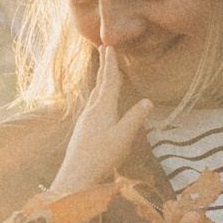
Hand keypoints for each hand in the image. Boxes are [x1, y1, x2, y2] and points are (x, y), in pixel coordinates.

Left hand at [48, 53, 150, 200]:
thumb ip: (135, 118)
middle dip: (104, 67)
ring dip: (101, 81)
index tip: (110, 47)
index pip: (110, 81)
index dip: (111, 64)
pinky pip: (93, 106)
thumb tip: (148, 101)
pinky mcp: (83, 131)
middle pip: (100, 84)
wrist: (75, 176)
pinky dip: (98, 96)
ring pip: (95, 94)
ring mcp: (85, 120)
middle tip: (103, 49)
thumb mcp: (123, 137)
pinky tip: (98, 104)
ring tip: (103, 72)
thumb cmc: (101, 157)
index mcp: (103, 108)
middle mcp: (92, 110)